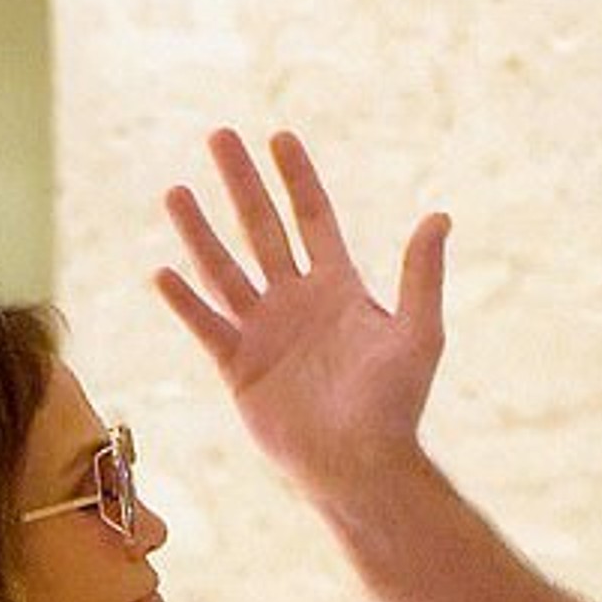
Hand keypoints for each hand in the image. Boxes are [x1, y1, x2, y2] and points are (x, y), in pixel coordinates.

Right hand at [158, 129, 449, 510]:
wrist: (361, 467)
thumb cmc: (396, 405)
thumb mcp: (418, 334)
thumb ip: (421, 275)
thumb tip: (439, 216)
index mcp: (339, 289)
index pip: (313, 218)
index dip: (297, 178)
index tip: (279, 137)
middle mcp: (297, 303)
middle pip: (262, 229)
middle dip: (241, 184)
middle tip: (219, 135)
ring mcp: (265, 334)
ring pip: (225, 270)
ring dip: (200, 232)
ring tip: (176, 192)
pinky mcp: (240, 370)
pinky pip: (206, 327)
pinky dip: (184, 302)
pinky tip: (162, 272)